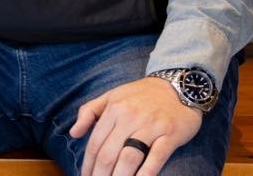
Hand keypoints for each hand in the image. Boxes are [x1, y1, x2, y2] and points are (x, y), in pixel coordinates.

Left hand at [69, 76, 202, 175]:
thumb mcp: (112, 95)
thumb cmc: (142, 94)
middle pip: (108, 155)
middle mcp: (130, 117)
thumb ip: (89, 112)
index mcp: (114, 109)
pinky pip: (155, 158)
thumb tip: (73, 133)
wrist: (178, 84)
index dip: (88, 165)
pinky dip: (144, 174)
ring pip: (128, 158)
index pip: (95, 144)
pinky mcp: (169, 135)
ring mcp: (150, 126)